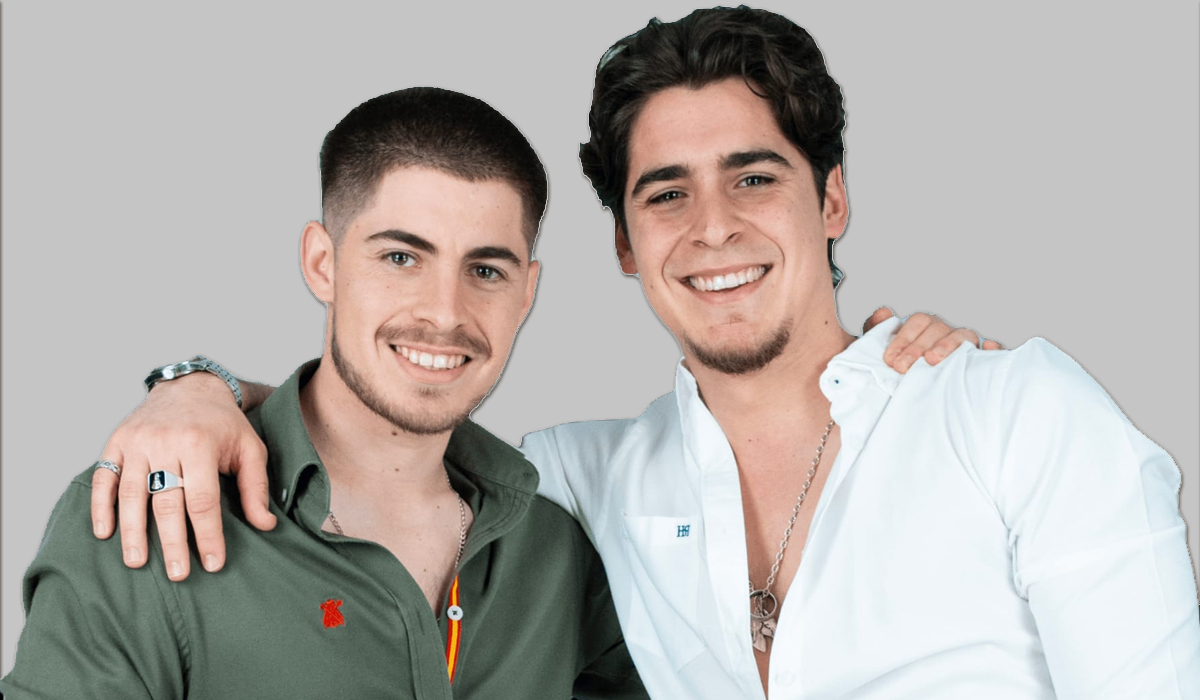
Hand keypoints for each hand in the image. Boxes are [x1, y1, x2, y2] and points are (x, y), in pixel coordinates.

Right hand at [91, 372, 274, 580]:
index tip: (213, 563)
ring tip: (137, 562)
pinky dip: (101, 506)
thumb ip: (256, 488)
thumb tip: (266, 525)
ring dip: (132, 531)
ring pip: (132, 494)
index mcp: (200, 444)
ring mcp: (138, 442)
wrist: (190, 386)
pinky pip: (105, 478)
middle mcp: (165, 442)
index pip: (203, 500)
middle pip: (166, 502)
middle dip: (172, 542)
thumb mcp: (250, 448)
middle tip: (177, 574)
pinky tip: (104, 532)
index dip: (208, 535)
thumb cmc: (224, 424)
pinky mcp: (117, 442)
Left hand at [864, 307, 1003, 373]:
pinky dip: (992, 348)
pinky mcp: (982, 362)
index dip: (903, 338)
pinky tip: (988, 349)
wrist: (915, 395)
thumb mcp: (888, 354)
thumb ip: (878, 331)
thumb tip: (882, 313)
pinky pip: (993, 352)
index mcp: (927, 328)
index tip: (889, 360)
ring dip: (948, 344)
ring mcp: (966, 346)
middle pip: (938, 329)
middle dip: (917, 347)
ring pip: (963, 336)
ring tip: (932, 360)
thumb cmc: (904, 371)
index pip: (918, 322)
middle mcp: (947, 333)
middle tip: (902, 367)